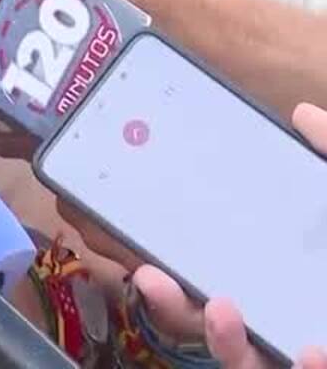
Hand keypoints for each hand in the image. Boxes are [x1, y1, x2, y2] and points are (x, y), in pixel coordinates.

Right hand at [121, 102, 326, 367]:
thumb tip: (302, 113)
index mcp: (293, 291)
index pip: (219, 294)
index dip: (175, 290)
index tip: (146, 264)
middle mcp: (296, 331)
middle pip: (220, 336)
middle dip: (178, 313)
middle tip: (153, 277)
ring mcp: (307, 355)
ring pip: (250, 366)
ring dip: (225, 344)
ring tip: (223, 307)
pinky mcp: (325, 364)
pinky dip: (306, 367)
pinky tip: (311, 350)